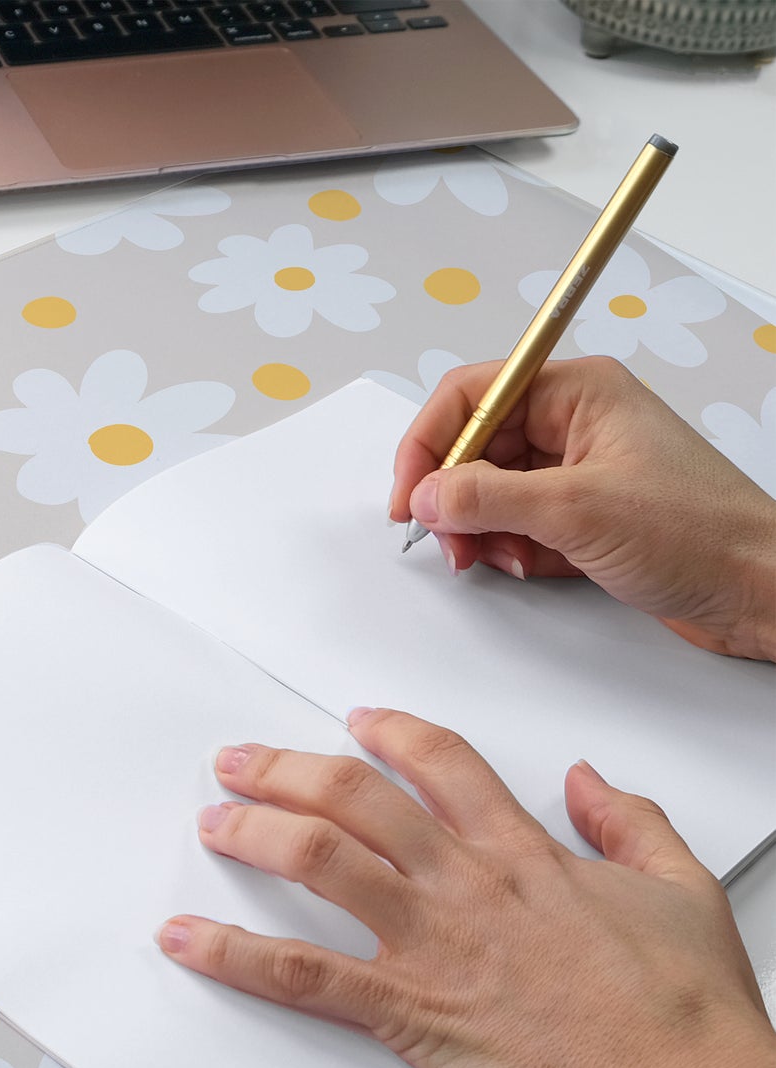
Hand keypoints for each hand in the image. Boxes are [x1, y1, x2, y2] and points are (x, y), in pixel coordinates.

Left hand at [156, 708, 775, 1067]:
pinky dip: (235, 953)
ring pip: (317, 858)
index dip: (393, 734)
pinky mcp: (405, 1010)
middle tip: (240, 761)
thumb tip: (589, 779)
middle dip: (286, 768)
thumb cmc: (688, 1011)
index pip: (442, 763)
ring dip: (253, 830)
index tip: (360, 723)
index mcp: (525, 852)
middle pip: (354, 797)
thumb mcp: (683, 889)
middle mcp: (464, 882)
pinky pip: (300, 974)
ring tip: (213, 820)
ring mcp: (429, 942)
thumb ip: (630, 821)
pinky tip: (187, 938)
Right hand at [389, 357, 775, 660]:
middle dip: (453, 498)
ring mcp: (577, 471)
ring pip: (489, 491)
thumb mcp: (576, 510)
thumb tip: (427, 494)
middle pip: (474, 446)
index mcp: (579, 393)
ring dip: (479, 529)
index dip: (429, 443)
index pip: (472, 396)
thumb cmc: (700, 533)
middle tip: (448, 540)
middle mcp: (575, 424)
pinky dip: (508, 548)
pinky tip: (526, 566)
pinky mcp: (581, 516)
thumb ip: (487, 498)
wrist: (756, 590)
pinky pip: (516, 524)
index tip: (410, 495)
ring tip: (492, 558)